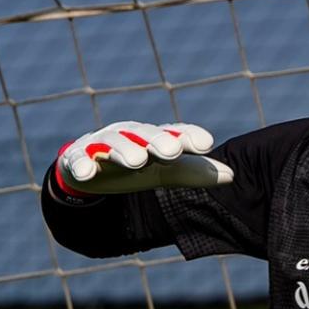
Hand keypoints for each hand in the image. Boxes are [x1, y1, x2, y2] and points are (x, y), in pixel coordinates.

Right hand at [54, 121, 232, 196]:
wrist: (89, 170)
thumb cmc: (136, 166)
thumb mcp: (165, 171)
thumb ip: (194, 172)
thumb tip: (233, 176)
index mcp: (152, 136)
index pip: (174, 133)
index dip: (190, 136)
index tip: (207, 144)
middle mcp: (128, 135)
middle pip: (143, 134)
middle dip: (158, 140)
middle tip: (172, 151)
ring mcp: (100, 144)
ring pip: (112, 143)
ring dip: (124, 150)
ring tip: (136, 160)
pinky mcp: (76, 158)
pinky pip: (77, 160)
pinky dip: (81, 165)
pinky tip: (88, 174)